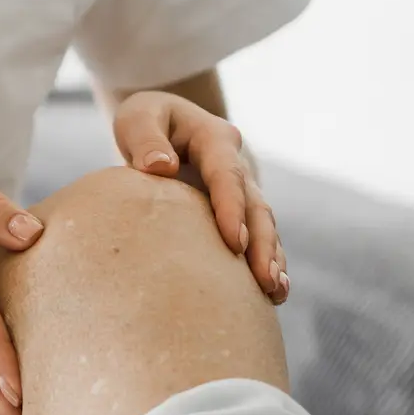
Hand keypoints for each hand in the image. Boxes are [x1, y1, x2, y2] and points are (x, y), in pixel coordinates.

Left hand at [112, 91, 289, 303]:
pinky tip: (271, 297)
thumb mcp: (138, 118)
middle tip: (264, 279)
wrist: (162, 124)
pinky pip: (256, 238)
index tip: (234, 242)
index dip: (232, 208)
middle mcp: (236, 165)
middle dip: (262, 244)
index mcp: (214, 139)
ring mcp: (240, 190)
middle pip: (255, 206)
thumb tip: (160, 167)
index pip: (227, 175)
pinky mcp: (236, 211)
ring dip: (270, 258)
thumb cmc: (146, 121)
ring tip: (275, 293)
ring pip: (263, 226)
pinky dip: (264, 263)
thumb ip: (146, 138)